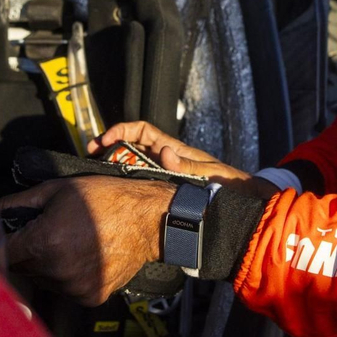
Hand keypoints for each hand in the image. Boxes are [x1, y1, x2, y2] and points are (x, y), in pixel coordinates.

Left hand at [2, 177, 172, 304]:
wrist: (147, 219)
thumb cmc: (106, 199)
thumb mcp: (56, 190)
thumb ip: (18, 203)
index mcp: (44, 244)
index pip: (1, 253)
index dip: (0, 242)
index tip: (6, 235)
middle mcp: (56, 271)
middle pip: (20, 268)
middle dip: (25, 250)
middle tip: (44, 230)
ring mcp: (73, 288)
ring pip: (41, 280)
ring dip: (44, 265)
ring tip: (67, 242)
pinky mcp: (89, 297)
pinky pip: (64, 289)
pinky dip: (66, 275)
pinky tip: (81, 255)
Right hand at [90, 121, 278, 196]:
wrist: (246, 206)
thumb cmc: (231, 185)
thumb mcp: (209, 174)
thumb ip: (186, 165)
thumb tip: (163, 152)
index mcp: (175, 150)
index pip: (143, 131)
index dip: (123, 130)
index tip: (106, 140)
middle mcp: (167, 160)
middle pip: (132, 146)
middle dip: (110, 147)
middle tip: (91, 153)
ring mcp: (164, 176)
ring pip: (133, 165)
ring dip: (114, 164)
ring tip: (96, 171)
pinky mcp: (165, 192)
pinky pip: (141, 183)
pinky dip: (125, 182)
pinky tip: (115, 191)